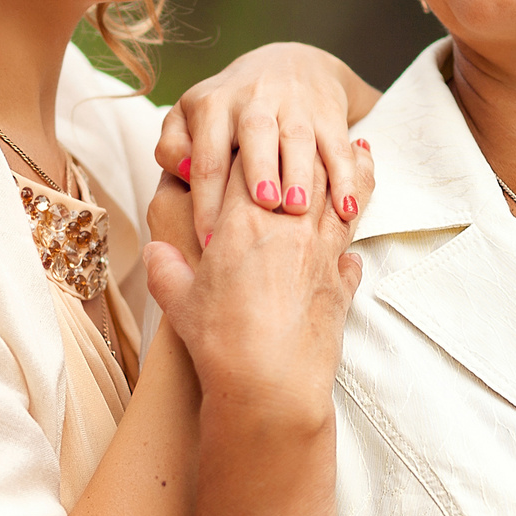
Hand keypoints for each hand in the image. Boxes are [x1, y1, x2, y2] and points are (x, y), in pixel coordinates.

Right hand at [144, 152, 363, 427]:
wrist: (270, 385)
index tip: (253, 134)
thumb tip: (154, 253)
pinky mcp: (341, 285)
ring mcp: (322, 254)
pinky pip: (353, 248)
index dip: (251, 147)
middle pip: (304, 171)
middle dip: (307, 149)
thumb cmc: (220, 341)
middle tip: (313, 131)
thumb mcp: (179, 302)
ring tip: (362, 154)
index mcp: (244, 222)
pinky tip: (355, 228)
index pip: (249, 165)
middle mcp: (290, 227)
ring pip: (340, 200)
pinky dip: (355, 233)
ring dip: (349, 176)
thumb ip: (166, 269)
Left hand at [156, 43, 378, 244]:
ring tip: (298, 208)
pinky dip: (345, 174)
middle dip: (259, 168)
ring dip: (300, 171)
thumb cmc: (227, 110)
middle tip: (263, 206)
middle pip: (255, 132)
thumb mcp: (189, 117)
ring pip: (297, 136)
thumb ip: (172, 146)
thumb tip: (182, 172)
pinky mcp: (327, 112)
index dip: (206, 200)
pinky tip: (345, 206)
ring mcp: (293, 103)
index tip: (208, 242)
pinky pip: (337, 143)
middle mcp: (252, 99)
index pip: (207, 157)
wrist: (288, 64)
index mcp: (213, 106)